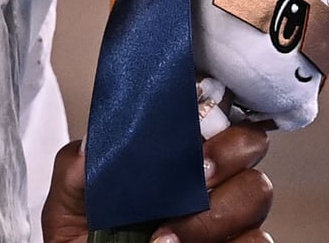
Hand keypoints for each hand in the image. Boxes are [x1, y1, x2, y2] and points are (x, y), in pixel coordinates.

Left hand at [42, 127, 273, 241]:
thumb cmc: (87, 240)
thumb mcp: (69, 205)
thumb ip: (77, 170)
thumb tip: (93, 146)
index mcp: (171, 154)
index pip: (210, 108)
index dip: (212, 100)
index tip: (194, 110)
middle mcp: (208, 180)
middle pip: (250, 143)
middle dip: (225, 153)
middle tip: (194, 174)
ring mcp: (227, 216)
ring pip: (257, 191)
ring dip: (215, 212)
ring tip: (165, 236)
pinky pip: (260, 240)